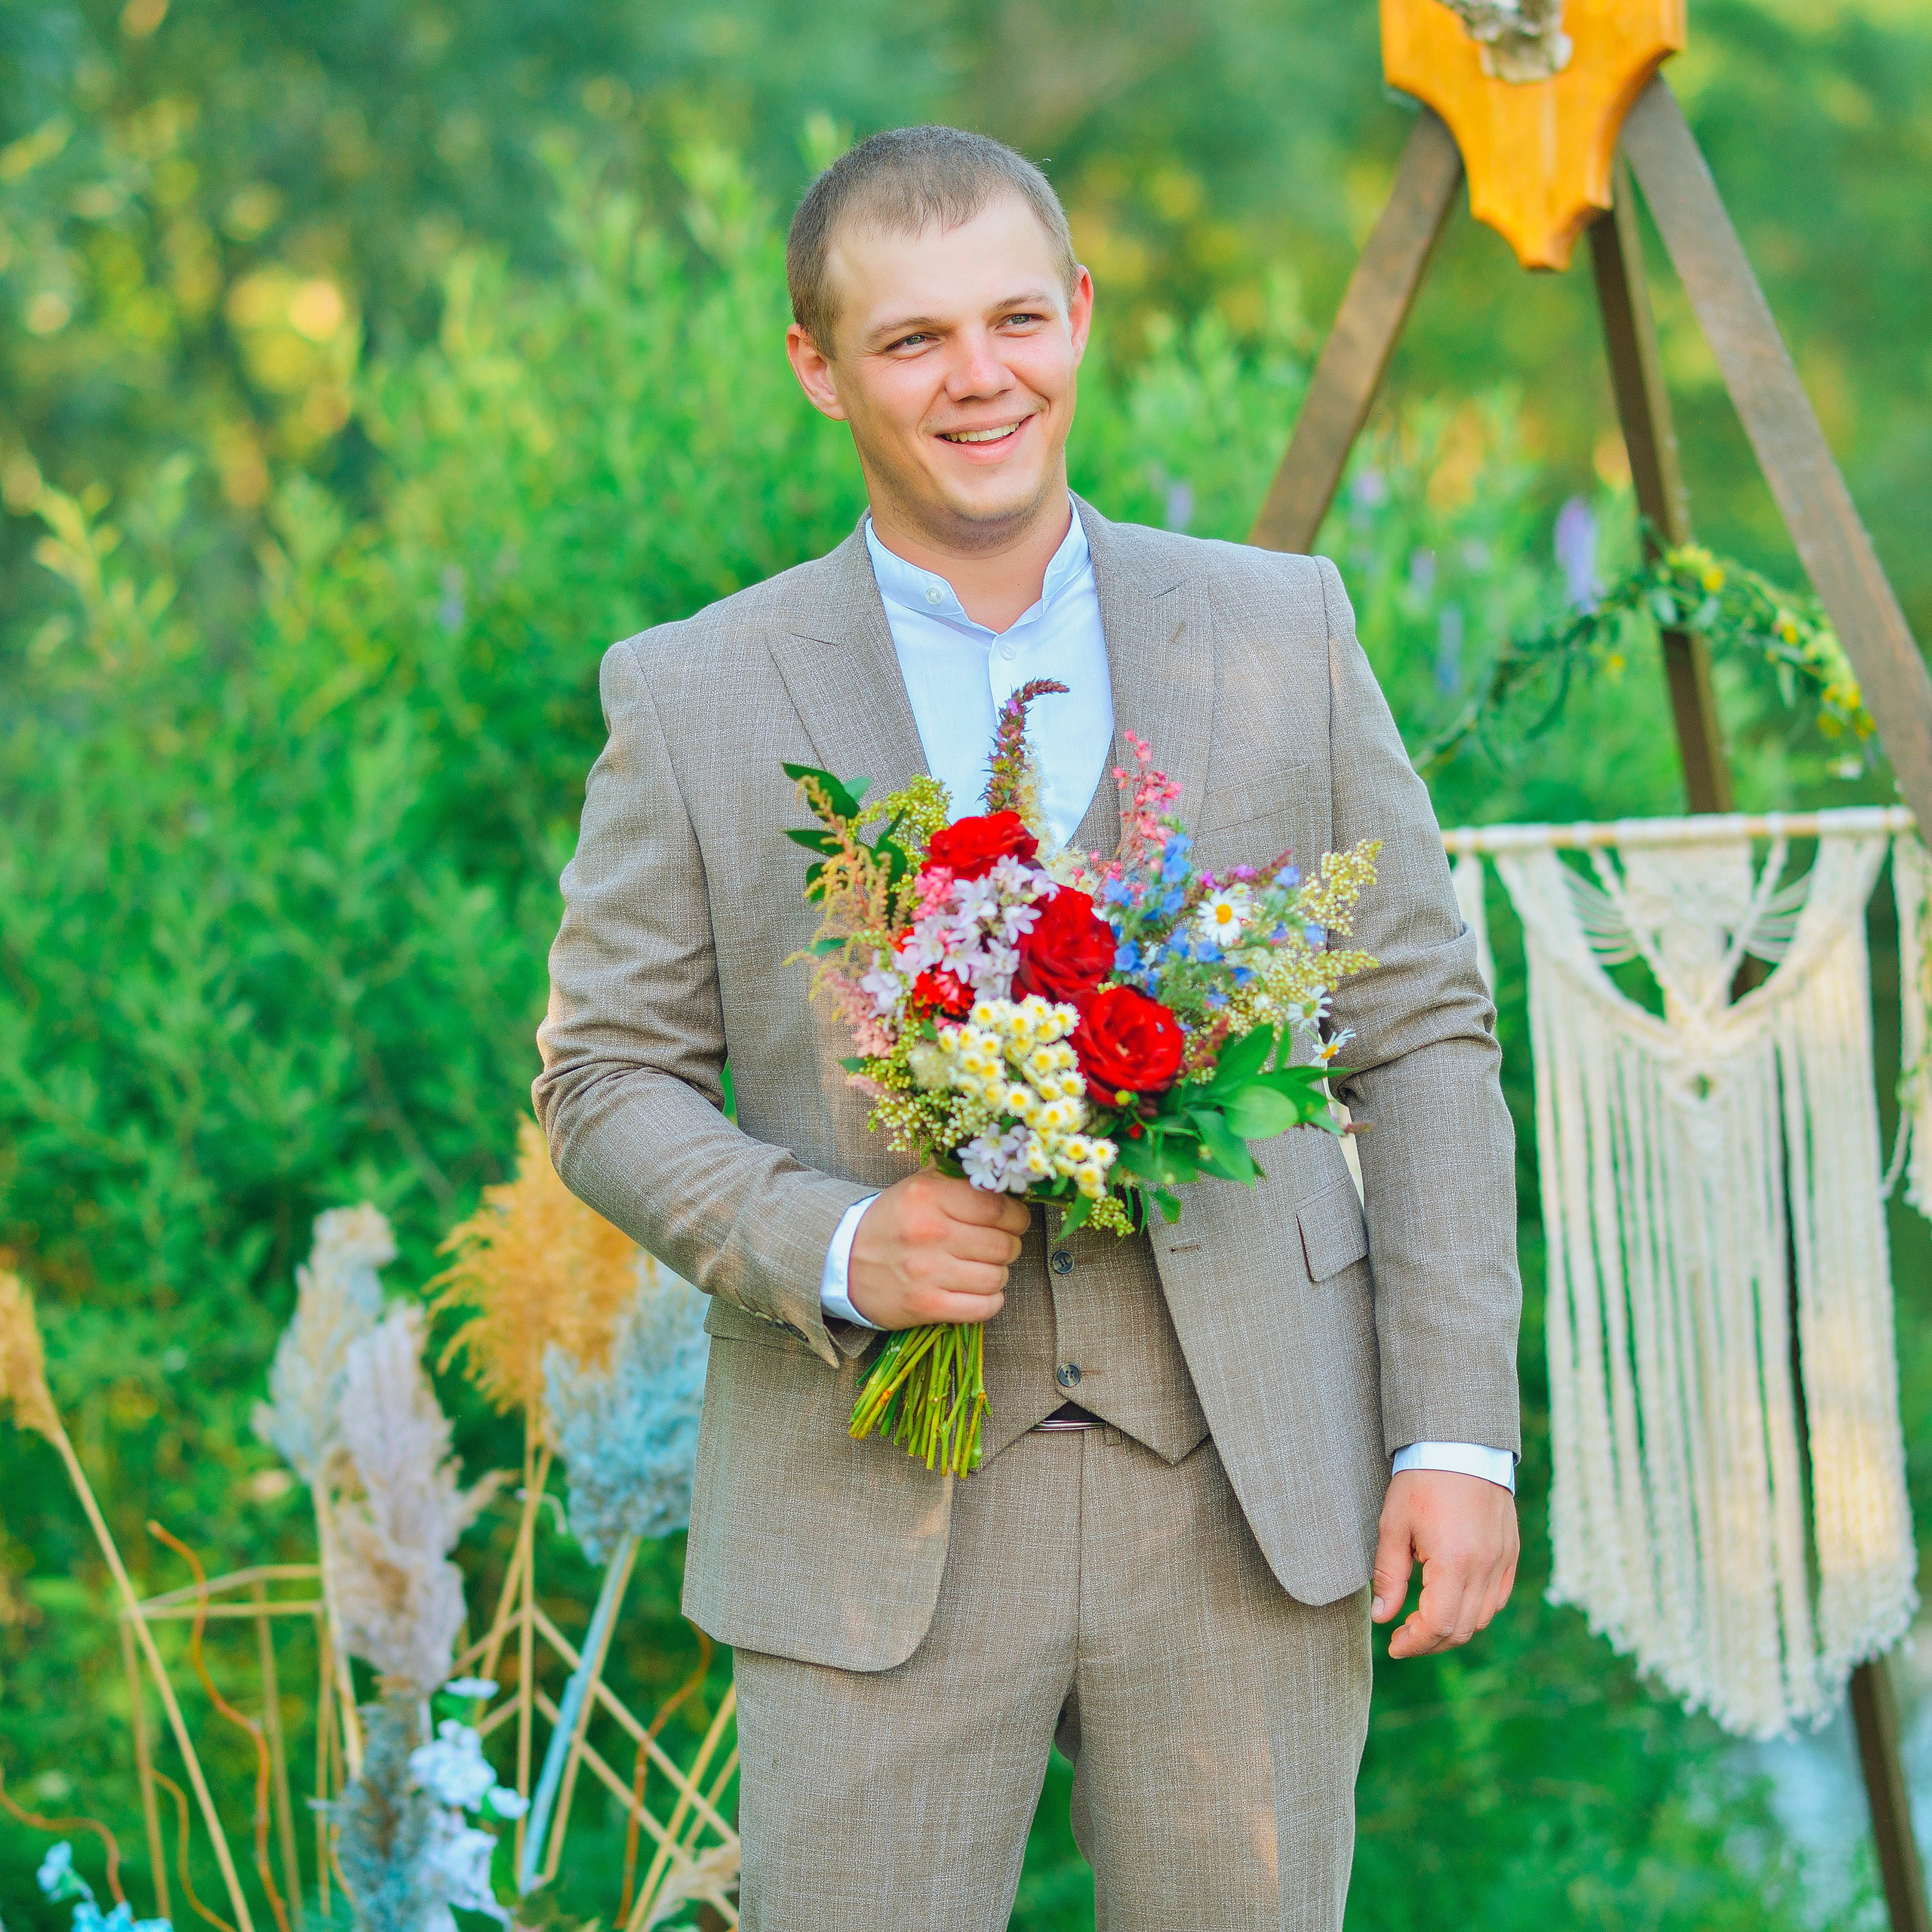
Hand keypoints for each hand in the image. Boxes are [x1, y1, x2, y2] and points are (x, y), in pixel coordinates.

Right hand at [847, 1171, 1029, 1330]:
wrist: (843, 1262)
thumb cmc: (891, 1222)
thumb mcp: (917, 1186)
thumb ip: (958, 1179)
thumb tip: (1006, 1178)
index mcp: (928, 1196)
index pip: (997, 1206)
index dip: (1016, 1216)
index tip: (1014, 1220)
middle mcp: (929, 1232)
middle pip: (1003, 1244)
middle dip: (1009, 1245)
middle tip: (997, 1245)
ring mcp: (927, 1272)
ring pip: (997, 1276)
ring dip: (998, 1274)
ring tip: (982, 1267)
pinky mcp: (926, 1305)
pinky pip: (984, 1307)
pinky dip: (990, 1301)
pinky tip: (978, 1291)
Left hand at [1371, 1468, 1519, 1658]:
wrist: (1460, 1443)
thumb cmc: (1421, 1480)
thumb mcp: (1393, 1525)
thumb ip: (1389, 1575)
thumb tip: (1382, 1617)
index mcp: (1455, 1562)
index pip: (1438, 1625)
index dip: (1414, 1643)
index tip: (1394, 1645)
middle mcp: (1486, 1568)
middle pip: (1462, 1629)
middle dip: (1431, 1642)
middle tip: (1404, 1636)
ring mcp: (1503, 1561)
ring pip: (1483, 1617)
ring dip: (1453, 1628)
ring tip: (1423, 1621)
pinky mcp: (1510, 1552)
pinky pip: (1498, 1597)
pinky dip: (1475, 1610)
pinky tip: (1452, 1601)